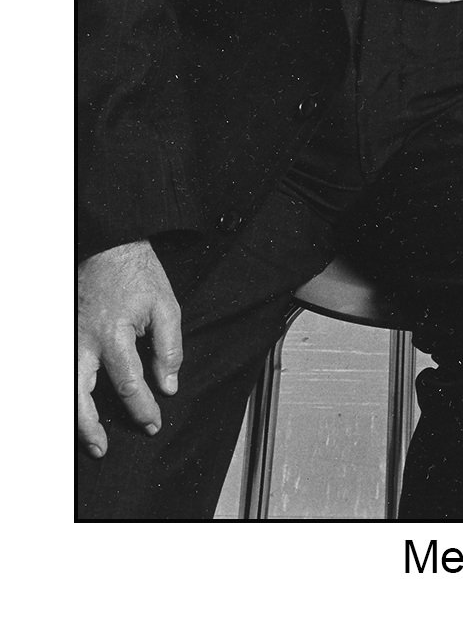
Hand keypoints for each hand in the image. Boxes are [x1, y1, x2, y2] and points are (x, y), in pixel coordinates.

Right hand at [77, 240, 181, 457]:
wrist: (109, 245)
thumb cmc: (137, 273)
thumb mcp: (165, 305)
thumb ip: (169, 348)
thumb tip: (169, 385)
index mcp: (114, 335)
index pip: (130, 384)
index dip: (144, 408)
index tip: (153, 423)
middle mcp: (84, 341)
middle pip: (82, 396)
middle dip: (92, 428)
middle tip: (104, 448)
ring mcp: (68, 338)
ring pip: (66, 388)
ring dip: (75, 417)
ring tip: (89, 439)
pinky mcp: (62, 334)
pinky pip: (63, 371)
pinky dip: (69, 393)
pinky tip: (77, 406)